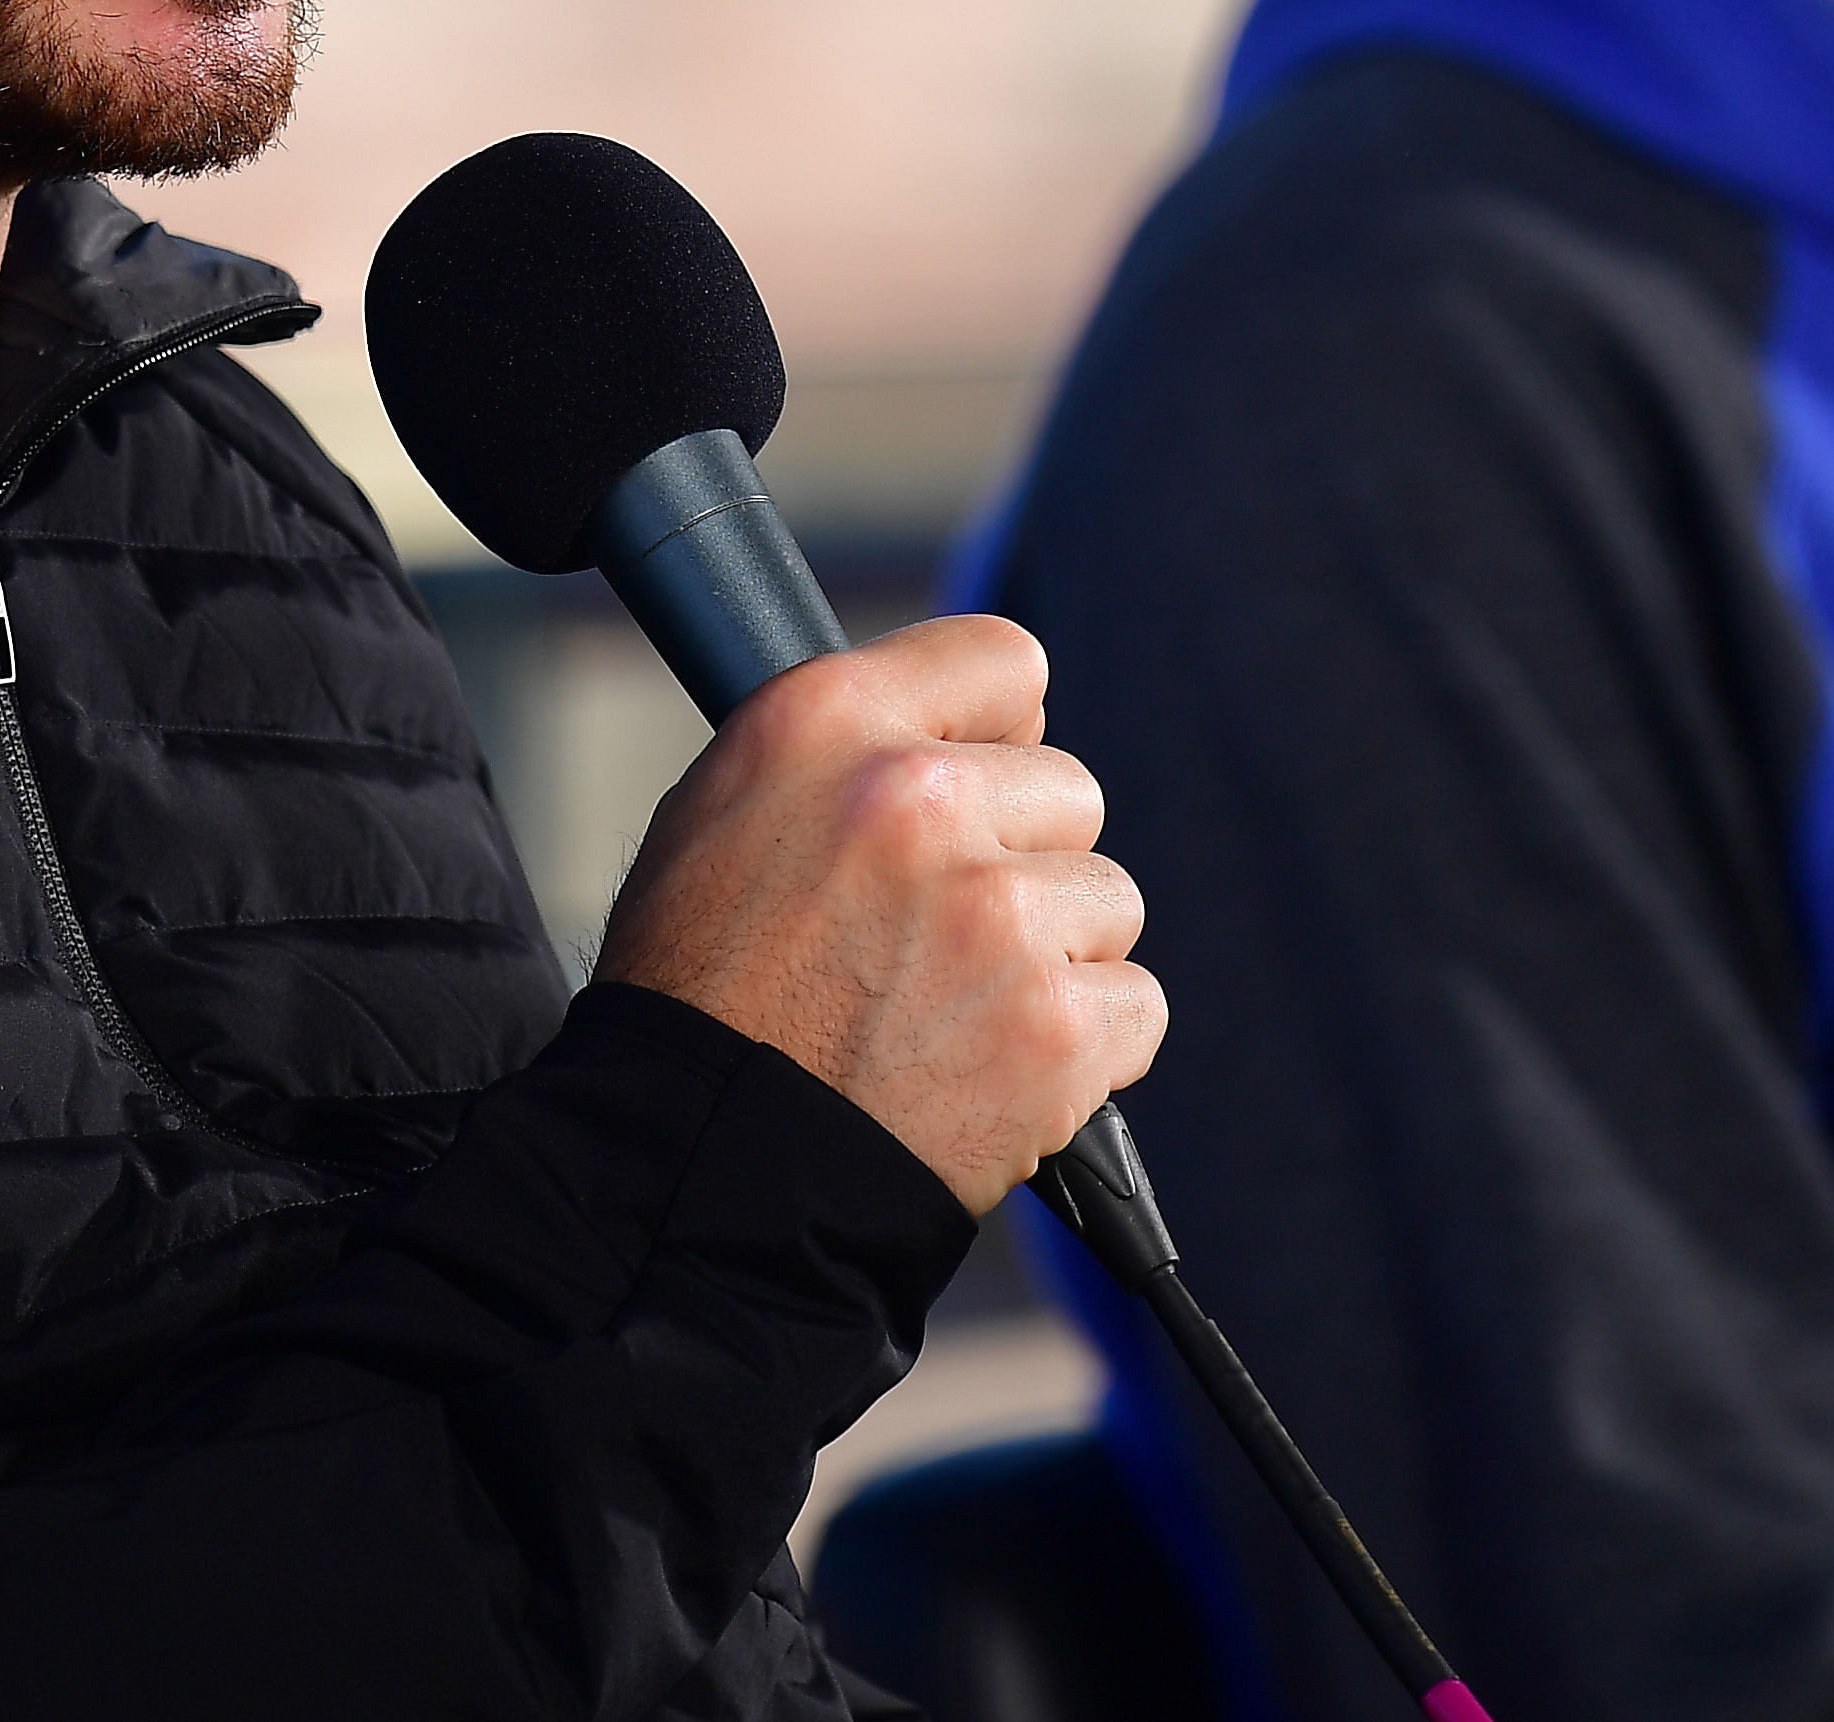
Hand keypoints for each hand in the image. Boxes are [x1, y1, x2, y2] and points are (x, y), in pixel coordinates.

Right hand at [592, 615, 1163, 1214]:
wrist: (698, 1172)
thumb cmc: (698, 995)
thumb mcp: (723, 810)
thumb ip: (851, 748)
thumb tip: (984, 729)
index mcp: (828, 721)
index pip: (1004, 660)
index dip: (1000, 730)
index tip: (984, 783)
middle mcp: (918, 796)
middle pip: (1068, 789)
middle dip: (1023, 861)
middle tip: (937, 938)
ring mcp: (995, 914)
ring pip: (1109, 899)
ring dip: (1055, 956)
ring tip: (954, 1013)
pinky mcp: (1053, 1027)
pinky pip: (1135, 1007)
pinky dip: (1084, 1051)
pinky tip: (995, 1070)